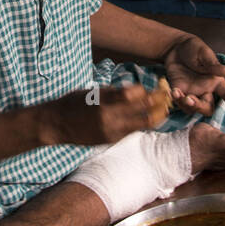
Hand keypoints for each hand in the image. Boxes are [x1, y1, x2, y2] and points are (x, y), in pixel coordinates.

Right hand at [44, 84, 163, 145]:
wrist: (57, 124)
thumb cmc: (74, 102)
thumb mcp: (94, 91)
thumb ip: (116, 92)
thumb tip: (138, 91)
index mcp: (104, 101)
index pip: (135, 94)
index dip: (149, 90)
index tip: (156, 84)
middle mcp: (109, 118)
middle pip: (144, 110)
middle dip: (159, 102)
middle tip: (167, 95)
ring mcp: (111, 131)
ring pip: (143, 124)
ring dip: (156, 115)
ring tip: (165, 107)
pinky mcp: (111, 140)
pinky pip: (132, 131)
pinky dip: (142, 123)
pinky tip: (149, 117)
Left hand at [161, 36, 224, 114]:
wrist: (175, 47)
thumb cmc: (194, 49)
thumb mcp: (204, 54)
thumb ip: (214, 65)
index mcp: (216, 81)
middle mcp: (205, 90)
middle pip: (208, 108)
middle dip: (200, 107)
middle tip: (190, 99)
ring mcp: (192, 92)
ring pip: (193, 109)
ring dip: (185, 105)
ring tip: (177, 93)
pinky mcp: (179, 92)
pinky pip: (179, 102)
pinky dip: (175, 99)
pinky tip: (172, 91)